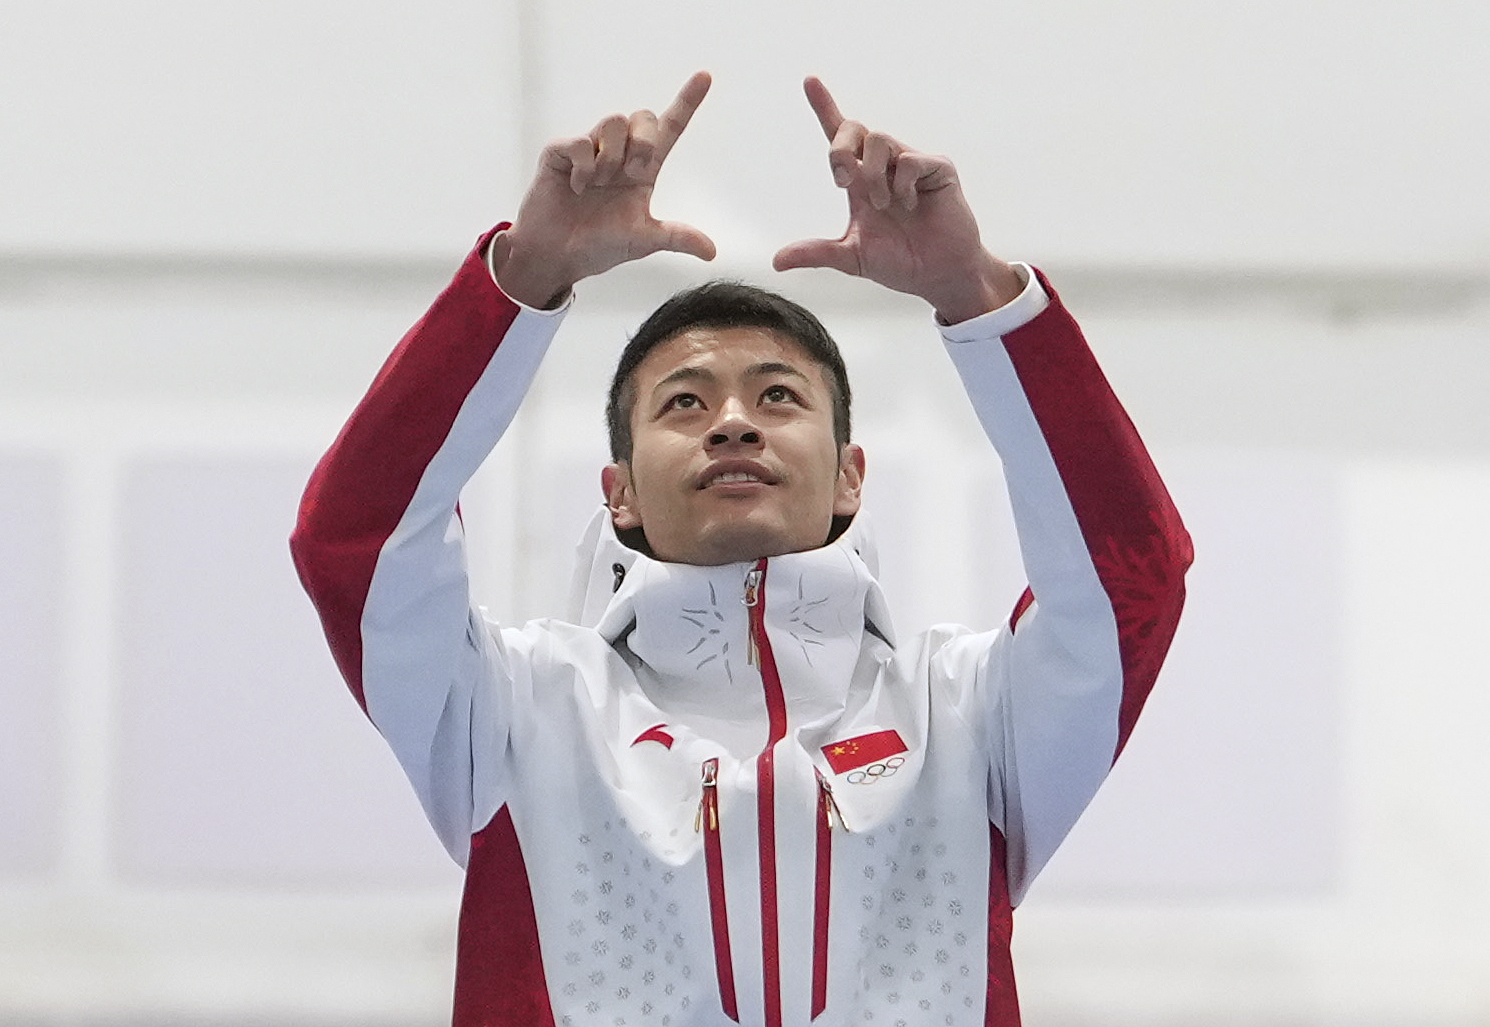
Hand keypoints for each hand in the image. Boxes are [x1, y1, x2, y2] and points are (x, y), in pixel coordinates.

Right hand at [494, 72, 716, 308]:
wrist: (558, 256)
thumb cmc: (598, 246)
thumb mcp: (643, 242)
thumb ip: (676, 237)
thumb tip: (711, 251)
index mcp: (643, 169)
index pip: (670, 128)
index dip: (687, 101)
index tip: (705, 76)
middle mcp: (619, 153)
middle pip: (643, 116)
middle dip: (644, 141)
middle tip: (632, 173)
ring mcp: (590, 149)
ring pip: (614, 121)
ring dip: (612, 156)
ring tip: (598, 183)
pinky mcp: (561, 151)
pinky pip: (581, 141)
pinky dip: (583, 167)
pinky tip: (576, 186)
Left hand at [773, 77, 1022, 323]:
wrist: (938, 276)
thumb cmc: (900, 263)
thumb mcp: (851, 258)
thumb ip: (816, 253)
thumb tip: (776, 261)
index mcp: (861, 181)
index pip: (839, 136)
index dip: (824, 106)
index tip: (809, 81)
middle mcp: (884, 166)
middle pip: (854, 128)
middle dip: (840, 149)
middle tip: (843, 182)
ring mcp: (912, 164)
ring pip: (879, 139)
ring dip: (872, 175)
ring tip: (883, 205)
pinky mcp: (937, 168)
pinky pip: (909, 159)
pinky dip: (901, 184)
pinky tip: (910, 205)